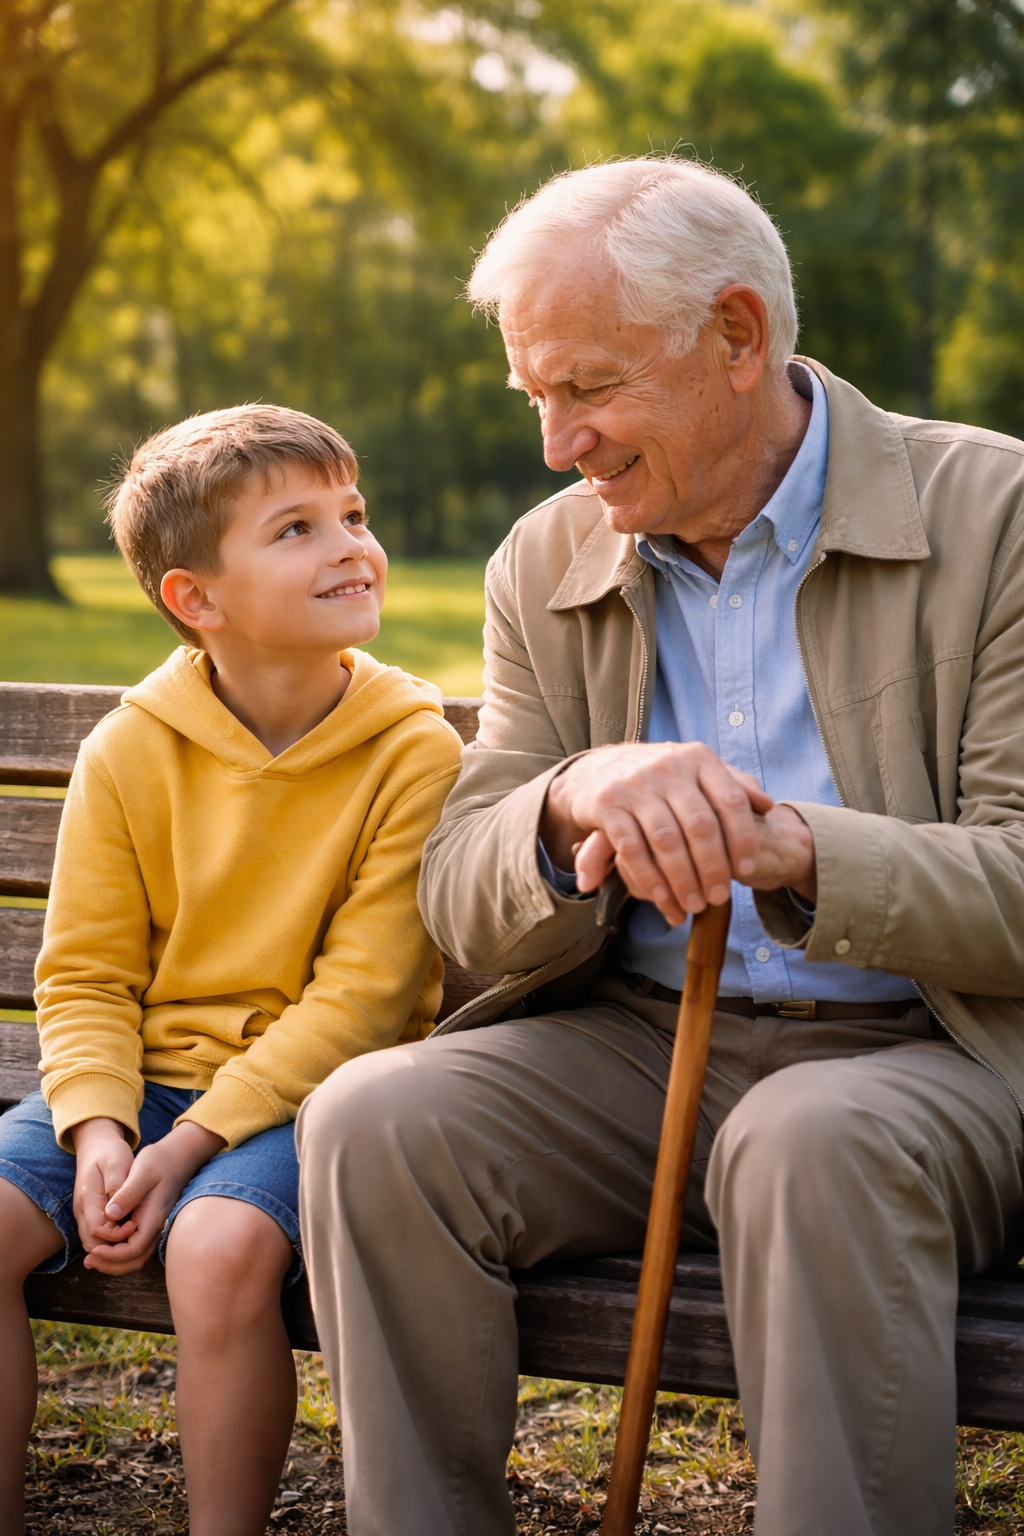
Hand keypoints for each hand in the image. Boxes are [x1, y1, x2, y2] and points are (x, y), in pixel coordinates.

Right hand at [71, 1118, 135, 1252]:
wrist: (97, 1145)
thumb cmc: (110, 1152)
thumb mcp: (117, 1163)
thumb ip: (116, 1187)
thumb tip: (114, 1213)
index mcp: (87, 1199)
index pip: (97, 1231)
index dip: (117, 1235)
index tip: (134, 1225)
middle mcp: (82, 1212)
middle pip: (94, 1244)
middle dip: (115, 1249)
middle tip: (139, 1236)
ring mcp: (84, 1215)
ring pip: (94, 1244)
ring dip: (114, 1248)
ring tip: (137, 1238)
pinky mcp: (90, 1215)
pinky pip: (98, 1237)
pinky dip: (112, 1242)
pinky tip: (131, 1234)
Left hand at [78, 1121, 225, 1275]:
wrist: (179, 1156)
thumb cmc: (160, 1160)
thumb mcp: (143, 1170)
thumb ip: (128, 1193)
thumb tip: (110, 1214)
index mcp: (153, 1216)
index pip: (134, 1249)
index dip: (113, 1255)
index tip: (94, 1249)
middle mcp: (156, 1226)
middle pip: (135, 1259)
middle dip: (111, 1264)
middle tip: (88, 1261)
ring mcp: (154, 1226)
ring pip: (136, 1256)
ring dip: (114, 1262)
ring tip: (92, 1259)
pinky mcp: (150, 1222)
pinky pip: (136, 1246)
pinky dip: (119, 1253)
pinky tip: (105, 1246)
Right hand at [540, 742, 813, 925]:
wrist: (595, 770)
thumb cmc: (659, 779)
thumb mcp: (696, 772)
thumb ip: (732, 785)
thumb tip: (767, 804)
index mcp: (698, 758)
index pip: (730, 800)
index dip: (743, 838)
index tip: (748, 870)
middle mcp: (668, 767)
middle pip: (700, 825)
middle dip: (713, 867)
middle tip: (720, 898)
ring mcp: (636, 784)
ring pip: (667, 840)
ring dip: (683, 879)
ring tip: (694, 905)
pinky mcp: (607, 803)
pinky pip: (632, 847)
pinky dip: (650, 877)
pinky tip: (662, 897)